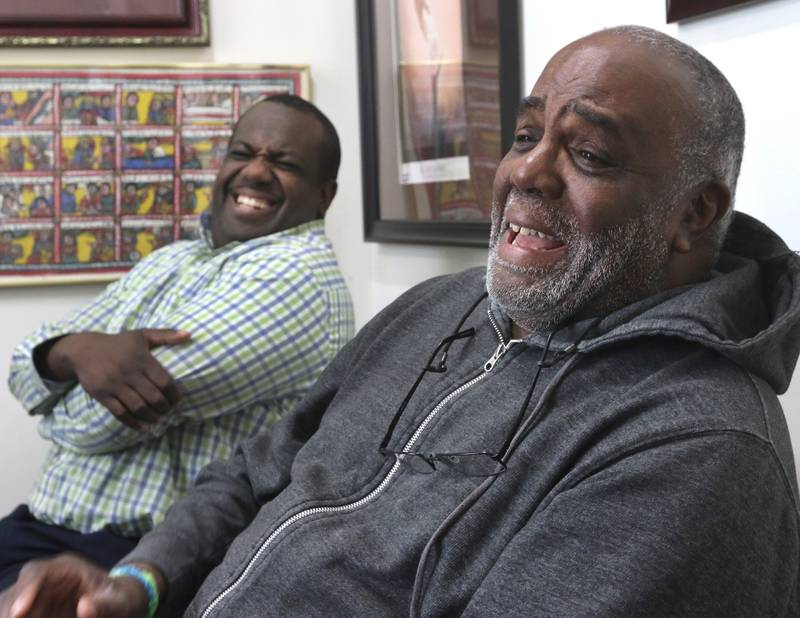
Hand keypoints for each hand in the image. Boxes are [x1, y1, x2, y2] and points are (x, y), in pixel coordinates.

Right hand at [0, 555, 150, 617]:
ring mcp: (41, 595)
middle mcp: (49, 579)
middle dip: (11, 607)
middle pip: (18, 589)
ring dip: (11, 612)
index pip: (38, 572)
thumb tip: (85, 607)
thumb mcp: (119, 602)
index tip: (19, 612)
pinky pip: (22, 613)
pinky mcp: (39, 610)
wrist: (120, 604)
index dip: (25, 590)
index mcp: (68, 568)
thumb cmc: (120, 599)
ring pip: (15, 603)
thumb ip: (104, 605)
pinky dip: (19, 617)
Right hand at [40, 329, 190, 430]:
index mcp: (141, 359)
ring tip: (159, 419)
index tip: (178, 400)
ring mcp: (114, 385)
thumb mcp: (142, 335)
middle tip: (169, 411)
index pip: (164, 382)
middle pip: (152, 397)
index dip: (174, 394)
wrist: (83, 351)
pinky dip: (133, 422)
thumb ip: (166, 335)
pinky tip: (143, 426)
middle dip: (164, 408)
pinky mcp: (102, 395)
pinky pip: (120, 413)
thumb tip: (189, 335)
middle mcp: (128, 373)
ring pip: (138, 407)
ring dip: (151, 417)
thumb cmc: (118, 343)